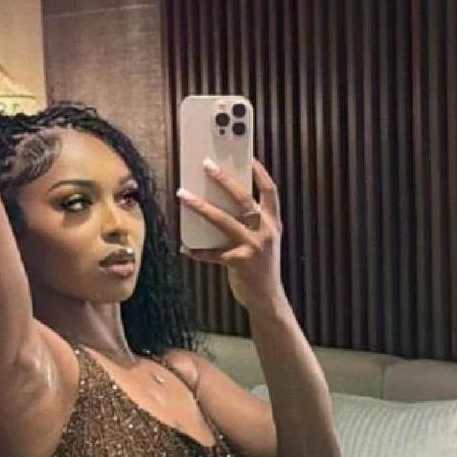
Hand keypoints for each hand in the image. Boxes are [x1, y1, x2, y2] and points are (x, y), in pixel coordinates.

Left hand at [176, 156, 283, 313]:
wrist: (268, 299)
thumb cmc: (262, 267)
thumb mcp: (265, 241)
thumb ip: (252, 223)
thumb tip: (222, 202)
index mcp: (274, 224)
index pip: (270, 192)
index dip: (260, 173)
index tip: (248, 157)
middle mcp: (265, 232)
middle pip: (243, 199)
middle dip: (223, 179)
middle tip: (206, 164)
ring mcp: (252, 247)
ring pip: (222, 220)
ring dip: (200, 206)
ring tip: (183, 194)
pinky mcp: (238, 262)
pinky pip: (211, 252)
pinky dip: (197, 249)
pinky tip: (185, 246)